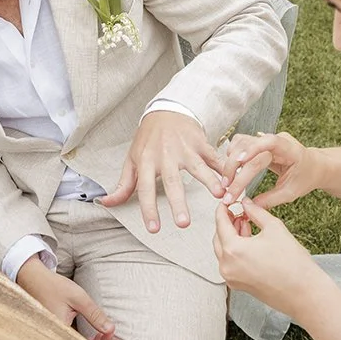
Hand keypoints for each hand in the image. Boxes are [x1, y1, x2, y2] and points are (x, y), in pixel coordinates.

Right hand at [16, 258, 119, 339]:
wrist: (33, 279)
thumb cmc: (54, 287)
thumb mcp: (78, 298)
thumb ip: (95, 315)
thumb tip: (110, 329)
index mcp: (61, 331)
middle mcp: (57, 336)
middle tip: (115, 339)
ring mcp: (56, 334)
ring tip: (107, 334)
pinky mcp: (57, 330)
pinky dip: (86, 339)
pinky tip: (96, 333)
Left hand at [99, 111, 228, 232]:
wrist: (166, 111)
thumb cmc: (148, 140)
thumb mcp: (132, 159)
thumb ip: (123, 184)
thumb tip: (106, 202)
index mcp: (146, 161)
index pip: (144, 188)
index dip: (148, 209)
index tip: (154, 228)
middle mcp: (165, 155)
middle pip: (172, 181)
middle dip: (178, 202)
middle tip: (183, 223)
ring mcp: (185, 148)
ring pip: (198, 167)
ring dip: (209, 181)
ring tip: (220, 196)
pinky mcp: (201, 143)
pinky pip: (214, 157)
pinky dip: (224, 168)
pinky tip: (233, 180)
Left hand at [212, 198, 325, 319]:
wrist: (305, 294)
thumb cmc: (293, 265)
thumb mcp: (274, 228)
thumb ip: (256, 212)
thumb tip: (246, 203)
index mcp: (233, 250)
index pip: (220, 223)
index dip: (222, 210)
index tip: (226, 203)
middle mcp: (227, 266)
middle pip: (219, 238)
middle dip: (227, 224)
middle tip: (239, 214)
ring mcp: (231, 277)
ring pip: (223, 251)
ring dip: (232, 237)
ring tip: (247, 226)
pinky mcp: (238, 285)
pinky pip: (230, 263)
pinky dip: (235, 251)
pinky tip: (249, 243)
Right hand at [220, 131, 321, 207]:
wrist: (313, 166)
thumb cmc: (305, 178)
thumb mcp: (291, 193)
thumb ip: (270, 200)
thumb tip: (247, 206)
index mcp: (290, 150)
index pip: (270, 142)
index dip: (253, 149)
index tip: (239, 162)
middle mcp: (277, 140)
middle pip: (248, 146)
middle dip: (234, 167)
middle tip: (227, 188)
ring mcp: (266, 138)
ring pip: (240, 143)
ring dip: (230, 161)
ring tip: (227, 181)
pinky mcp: (258, 141)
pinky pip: (240, 143)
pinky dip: (231, 155)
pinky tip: (230, 170)